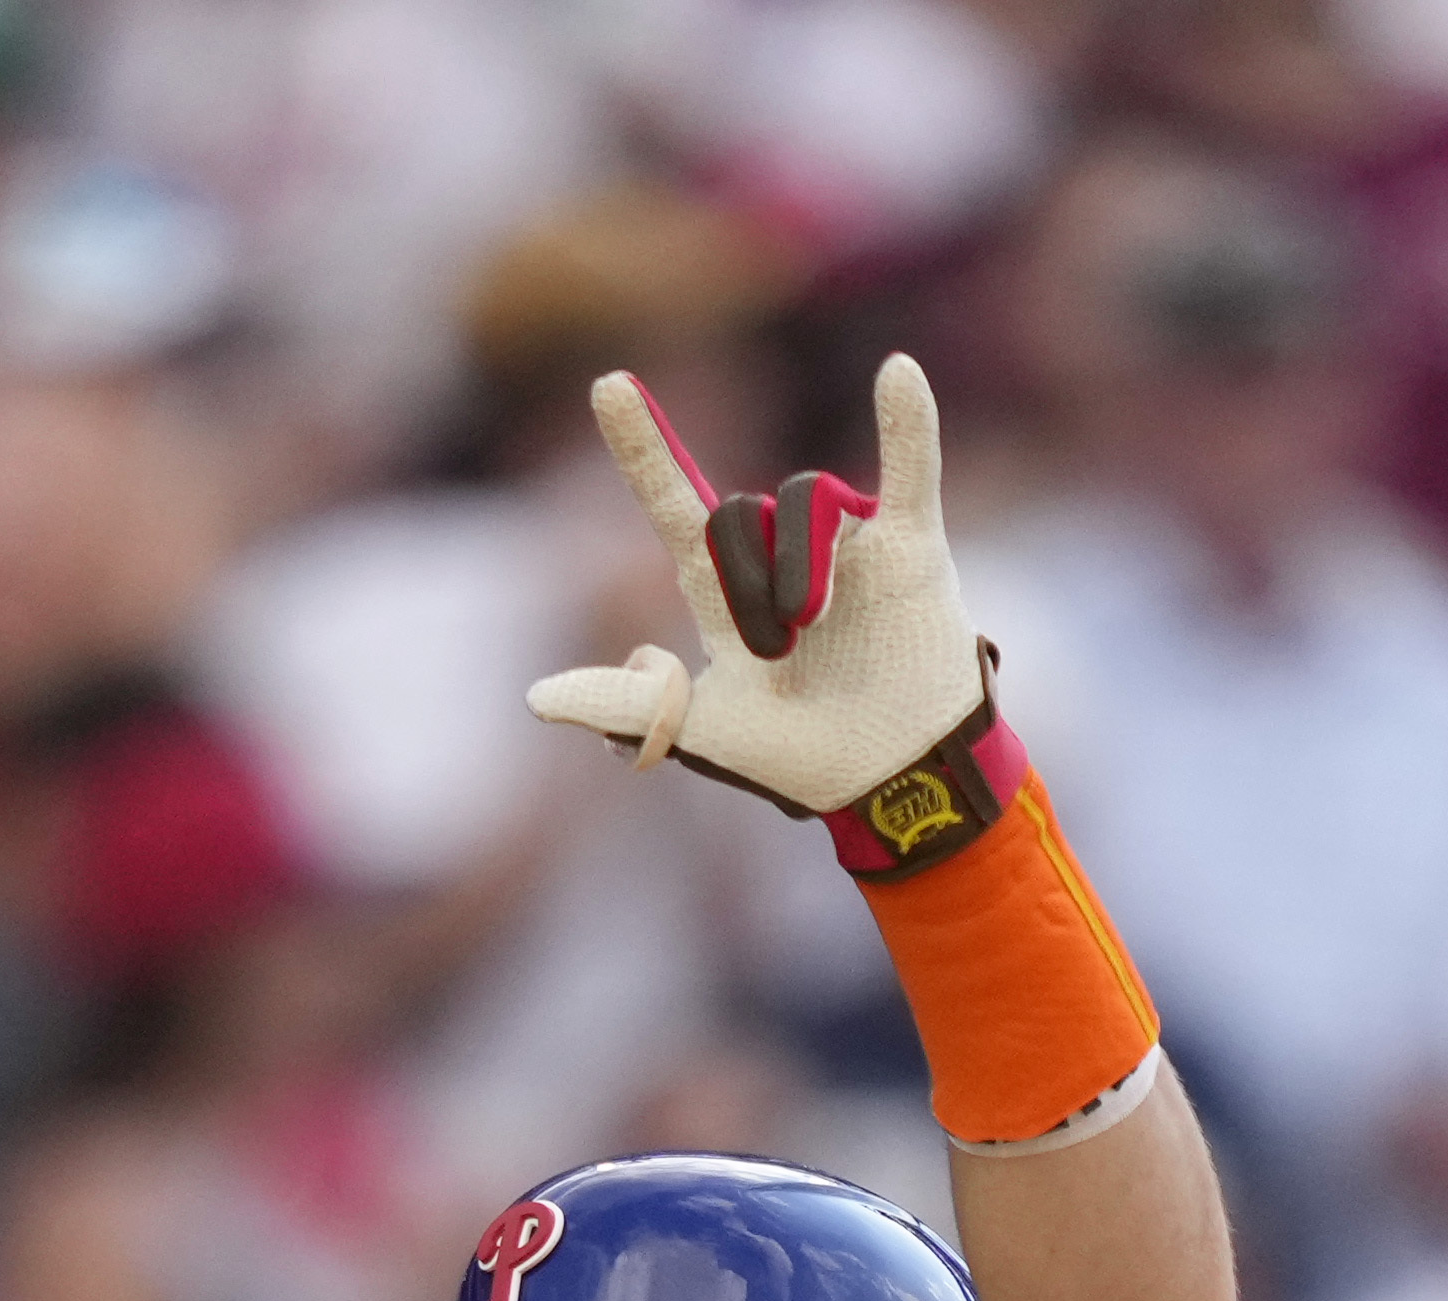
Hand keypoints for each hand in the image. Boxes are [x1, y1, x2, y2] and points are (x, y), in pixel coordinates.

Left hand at [528, 354, 992, 833]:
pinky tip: (897, 371)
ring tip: (815, 624)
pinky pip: (912, 467)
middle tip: (776, 651)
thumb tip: (535, 698)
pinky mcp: (911, 548)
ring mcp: (847, 543)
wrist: (889, 781)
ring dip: (802, 567)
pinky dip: (908, 421)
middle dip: (749, 585)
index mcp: (722, 584)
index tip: (607, 385)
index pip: (672, 500)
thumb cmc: (795, 756)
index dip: (641, 446)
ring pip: (807, 500)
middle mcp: (781, 551)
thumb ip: (627, 705)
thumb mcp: (699, 730)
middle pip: (740, 513)